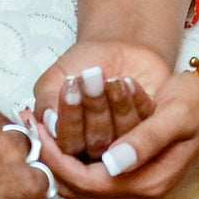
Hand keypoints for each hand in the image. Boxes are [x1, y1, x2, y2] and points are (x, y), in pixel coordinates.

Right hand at [33, 42, 163, 159]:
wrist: (114, 48)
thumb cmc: (82, 65)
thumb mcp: (56, 77)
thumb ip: (47, 100)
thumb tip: (48, 125)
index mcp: (68, 144)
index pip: (67, 144)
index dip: (69, 118)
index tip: (70, 87)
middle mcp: (97, 151)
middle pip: (95, 143)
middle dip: (94, 106)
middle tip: (92, 75)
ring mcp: (126, 143)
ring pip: (122, 135)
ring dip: (115, 102)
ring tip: (110, 76)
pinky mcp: (152, 131)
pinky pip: (147, 124)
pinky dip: (135, 99)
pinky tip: (127, 81)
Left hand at [37, 67, 198, 198]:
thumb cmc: (198, 103)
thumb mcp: (174, 114)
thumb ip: (145, 140)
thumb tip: (112, 162)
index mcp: (148, 183)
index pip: (87, 181)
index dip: (57, 158)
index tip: (36, 126)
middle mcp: (139, 194)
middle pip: (78, 189)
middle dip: (49, 158)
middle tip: (26, 123)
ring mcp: (134, 190)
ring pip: (80, 185)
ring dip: (56, 157)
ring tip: (34, 125)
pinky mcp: (130, 178)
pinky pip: (90, 175)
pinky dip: (69, 156)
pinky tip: (57, 131)